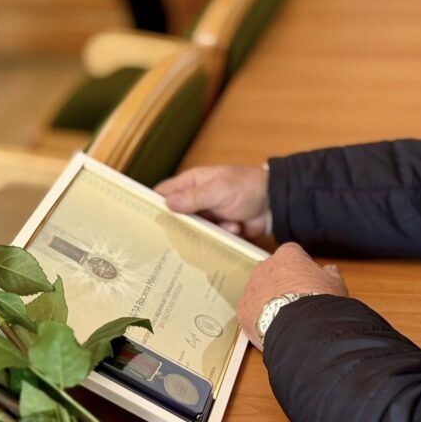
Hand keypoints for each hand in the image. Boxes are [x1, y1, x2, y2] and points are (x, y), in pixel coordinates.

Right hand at [155, 165, 269, 238]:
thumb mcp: (218, 190)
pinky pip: (210, 238)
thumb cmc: (246, 187)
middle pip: (176, 216)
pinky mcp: (219, 229)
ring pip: (193, 230)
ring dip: (207, 231)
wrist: (274, 204)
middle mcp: (196, 199)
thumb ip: (193, 198)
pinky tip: (235, 228)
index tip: (146, 220)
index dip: (154, 204)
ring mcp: (208, 215)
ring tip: (224, 225)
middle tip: (180, 235)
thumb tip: (167, 204)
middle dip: (180, 225)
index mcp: (192, 183)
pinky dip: (222, 235)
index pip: (164, 192)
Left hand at [237, 243, 347, 350]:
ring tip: (286, 318)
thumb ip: (330, 273)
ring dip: (269, 300)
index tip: (308, 282)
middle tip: (297, 301)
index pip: (293, 254)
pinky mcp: (242, 308)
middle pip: (273, 272)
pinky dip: (259, 318)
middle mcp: (265, 266)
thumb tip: (330, 270)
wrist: (302, 327)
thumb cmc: (320, 302)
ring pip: (259, 291)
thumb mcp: (335, 284)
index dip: (301, 269)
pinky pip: (250, 310)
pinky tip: (273, 327)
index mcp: (288, 255)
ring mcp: (251, 286)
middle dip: (282, 283)